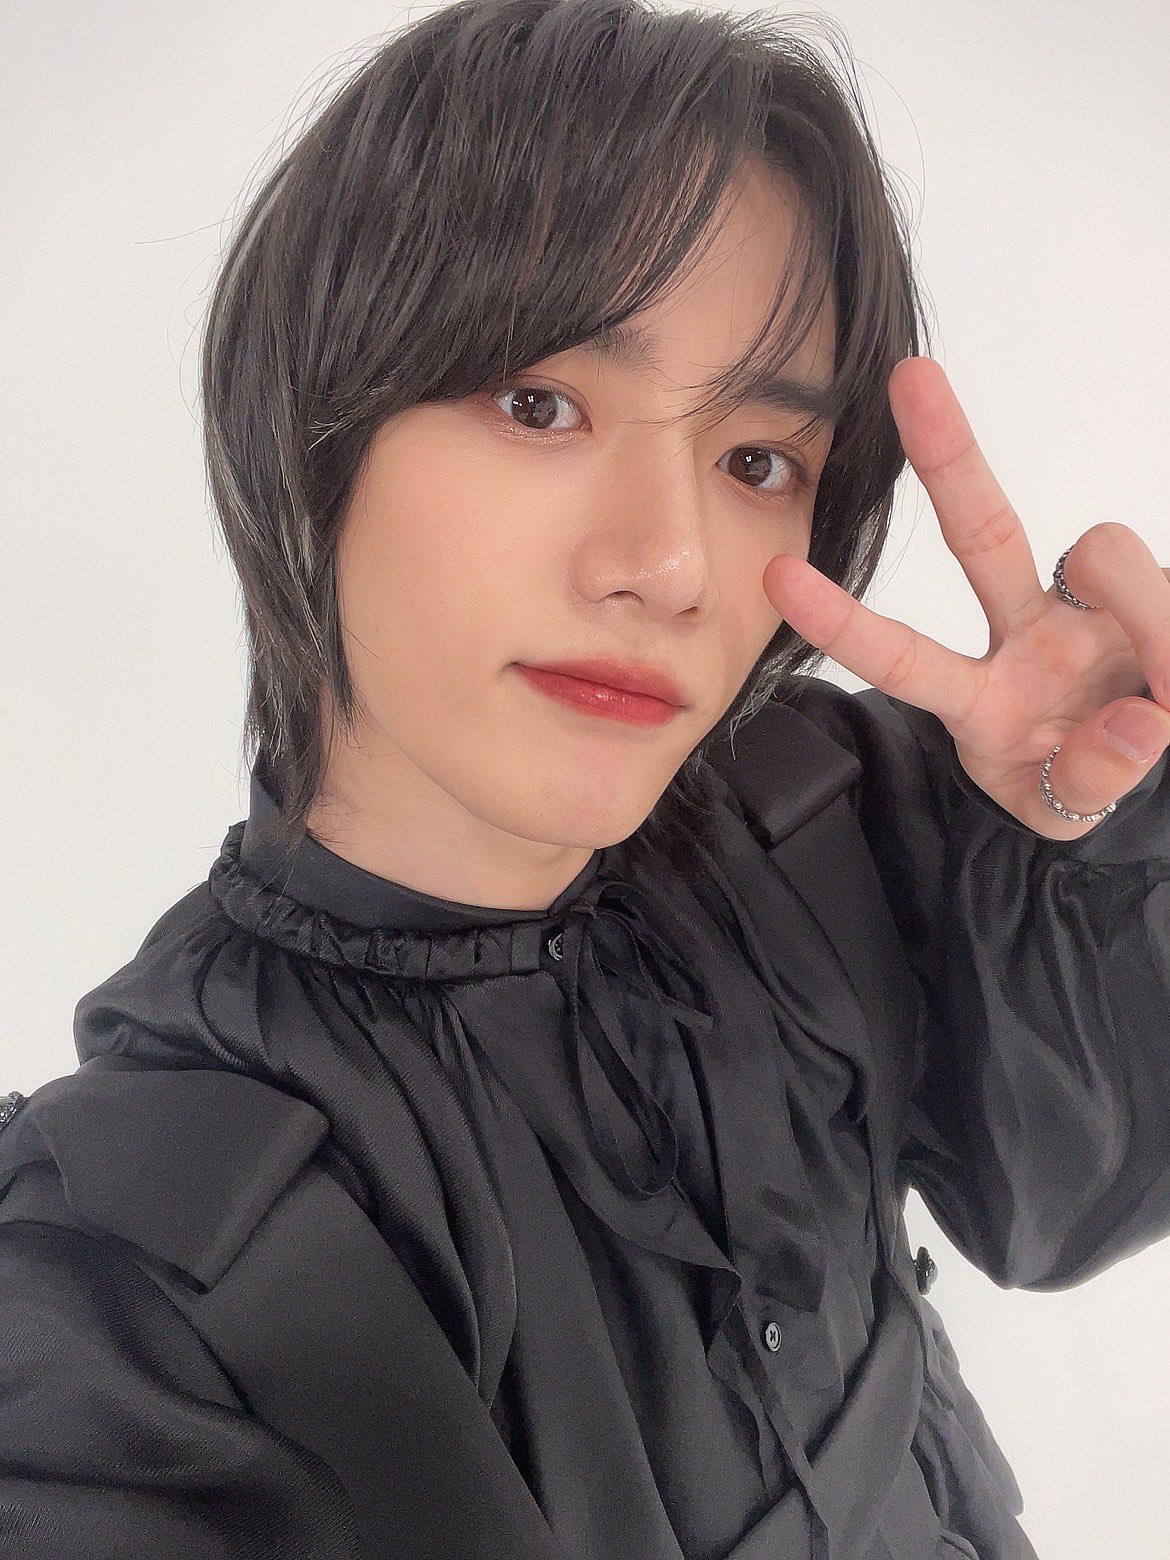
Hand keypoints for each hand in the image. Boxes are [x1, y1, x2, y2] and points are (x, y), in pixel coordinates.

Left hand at [763, 356, 1169, 839]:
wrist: (1154, 776)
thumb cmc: (1083, 783)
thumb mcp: (1066, 807)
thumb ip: (1088, 779)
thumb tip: (1136, 721)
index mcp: (977, 699)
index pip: (905, 658)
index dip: (843, 620)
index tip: (776, 573)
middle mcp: (1023, 638)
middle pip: (982, 533)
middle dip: (947, 453)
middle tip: (910, 376)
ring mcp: (1088, 611)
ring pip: (1103, 553)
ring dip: (1146, 615)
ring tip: (1166, 693)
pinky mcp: (1148, 600)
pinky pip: (1169, 598)